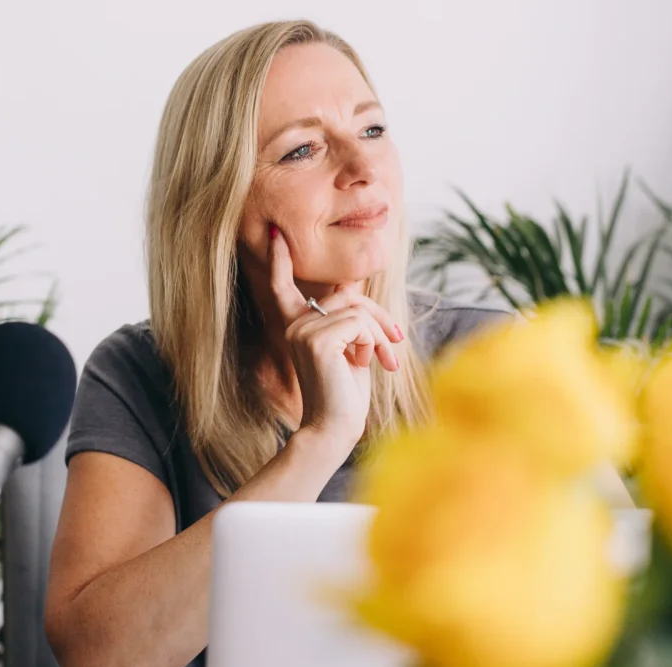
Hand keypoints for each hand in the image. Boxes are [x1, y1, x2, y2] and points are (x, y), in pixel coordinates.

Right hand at [266, 226, 403, 449]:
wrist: (336, 427)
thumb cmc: (344, 392)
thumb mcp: (349, 347)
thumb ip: (347, 317)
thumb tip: (350, 284)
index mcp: (295, 324)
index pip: (282, 285)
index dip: (279, 259)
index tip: (274, 233)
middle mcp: (293, 323)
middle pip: (346, 295)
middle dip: (378, 316)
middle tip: (397, 342)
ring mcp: (302, 330)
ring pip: (357, 310)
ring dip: (380, 335)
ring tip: (386, 361)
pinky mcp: (317, 340)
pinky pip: (360, 324)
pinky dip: (375, 342)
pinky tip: (372, 364)